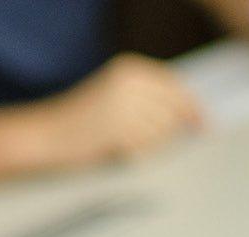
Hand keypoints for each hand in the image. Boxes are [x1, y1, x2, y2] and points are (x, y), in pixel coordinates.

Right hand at [45, 53, 202, 162]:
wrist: (43, 136)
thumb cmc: (78, 123)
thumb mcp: (115, 97)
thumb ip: (149, 100)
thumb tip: (189, 116)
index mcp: (131, 69)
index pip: (177, 87)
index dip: (194, 109)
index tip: (205, 126)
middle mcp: (131, 82)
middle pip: (174, 112)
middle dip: (171, 131)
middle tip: (147, 143)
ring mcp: (126, 105)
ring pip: (163, 132)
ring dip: (150, 144)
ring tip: (121, 143)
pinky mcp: (120, 129)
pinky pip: (147, 148)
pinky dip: (137, 155)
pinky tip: (115, 151)